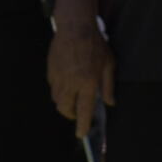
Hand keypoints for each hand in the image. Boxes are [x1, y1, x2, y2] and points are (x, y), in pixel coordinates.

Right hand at [48, 23, 114, 137]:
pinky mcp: (51, 70)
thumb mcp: (109, 64)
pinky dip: (59, 90)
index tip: (81, 134)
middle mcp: (71, 83)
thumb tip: (110, 103)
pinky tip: (66, 83)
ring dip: (64, 104)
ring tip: (72, 99)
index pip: (84, 111)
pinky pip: (53, 87)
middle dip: (70, 115)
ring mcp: (59, 77)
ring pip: (57, 99)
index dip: (83, 125)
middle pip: (65, 109)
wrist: (75, 27)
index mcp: (88, 82)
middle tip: (77, 114)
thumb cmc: (95, 45)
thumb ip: (108, 86)